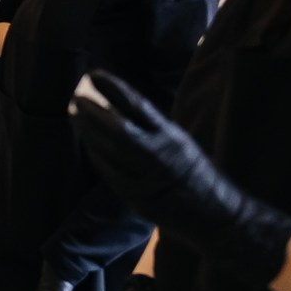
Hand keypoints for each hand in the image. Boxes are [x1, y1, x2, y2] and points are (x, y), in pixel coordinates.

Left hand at [71, 70, 290, 289]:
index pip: (137, 105)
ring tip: (75, 116)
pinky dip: (96, 155)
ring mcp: (144, 179)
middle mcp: (157, 155)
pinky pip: (108, 173)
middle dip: (93, 112)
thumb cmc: (196, 173)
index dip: (113, 88)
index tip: (95, 74)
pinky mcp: (135, 198)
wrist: (215, 216)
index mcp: (171, 137)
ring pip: (108, 151)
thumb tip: (118, 106)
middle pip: (117, 129)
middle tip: (76, 97)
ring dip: (88, 132)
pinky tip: (88, 143)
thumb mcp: (180, 142)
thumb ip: (153, 127)